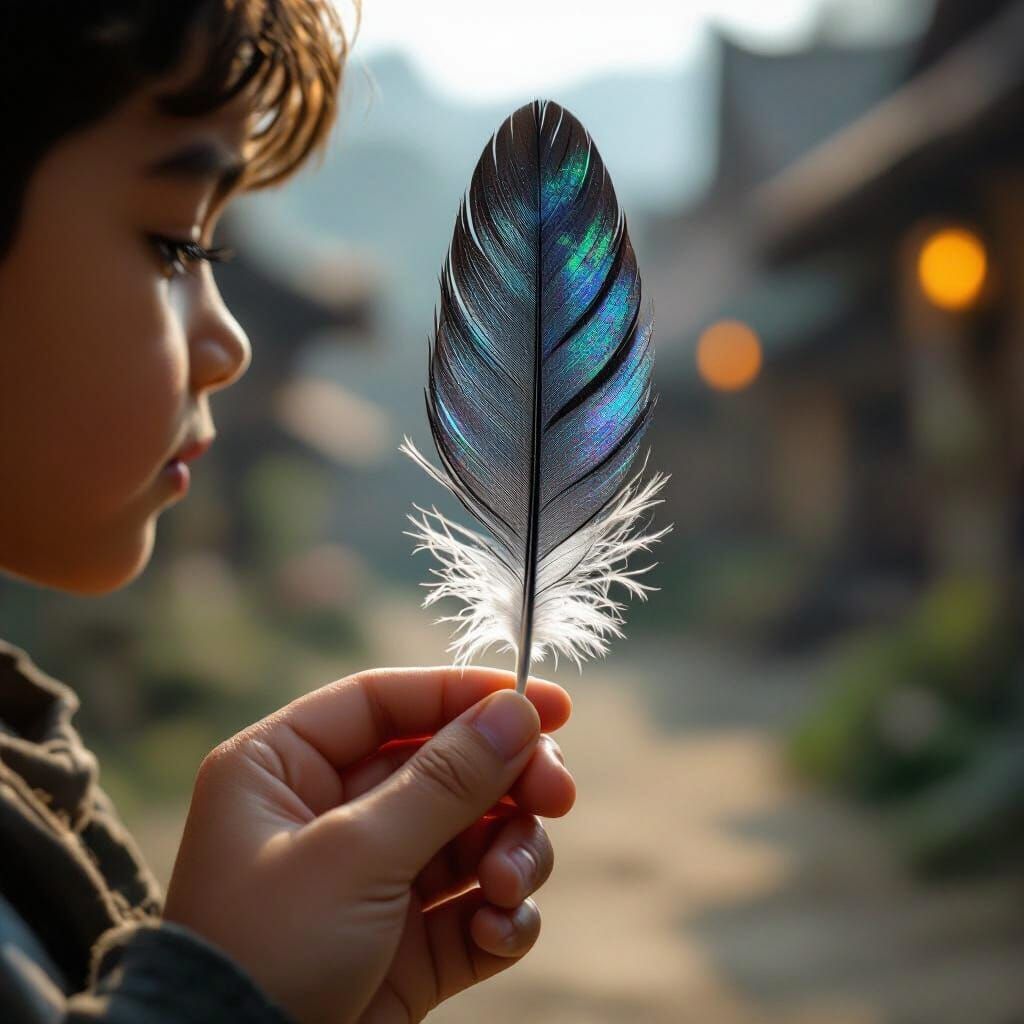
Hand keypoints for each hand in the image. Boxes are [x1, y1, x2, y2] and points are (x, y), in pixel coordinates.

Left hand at [162, 667, 574, 1023]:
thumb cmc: (272, 953)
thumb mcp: (356, 854)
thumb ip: (445, 780)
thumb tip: (516, 711)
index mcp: (286, 768)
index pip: (389, 702)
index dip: (467, 693)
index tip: (551, 703)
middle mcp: (331, 813)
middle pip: (446, 763)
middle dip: (507, 781)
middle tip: (558, 795)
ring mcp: (375, 877)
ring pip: (473, 832)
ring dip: (510, 853)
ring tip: (507, 888)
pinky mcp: (409, 941)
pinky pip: (477, 903)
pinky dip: (502, 914)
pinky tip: (496, 931)